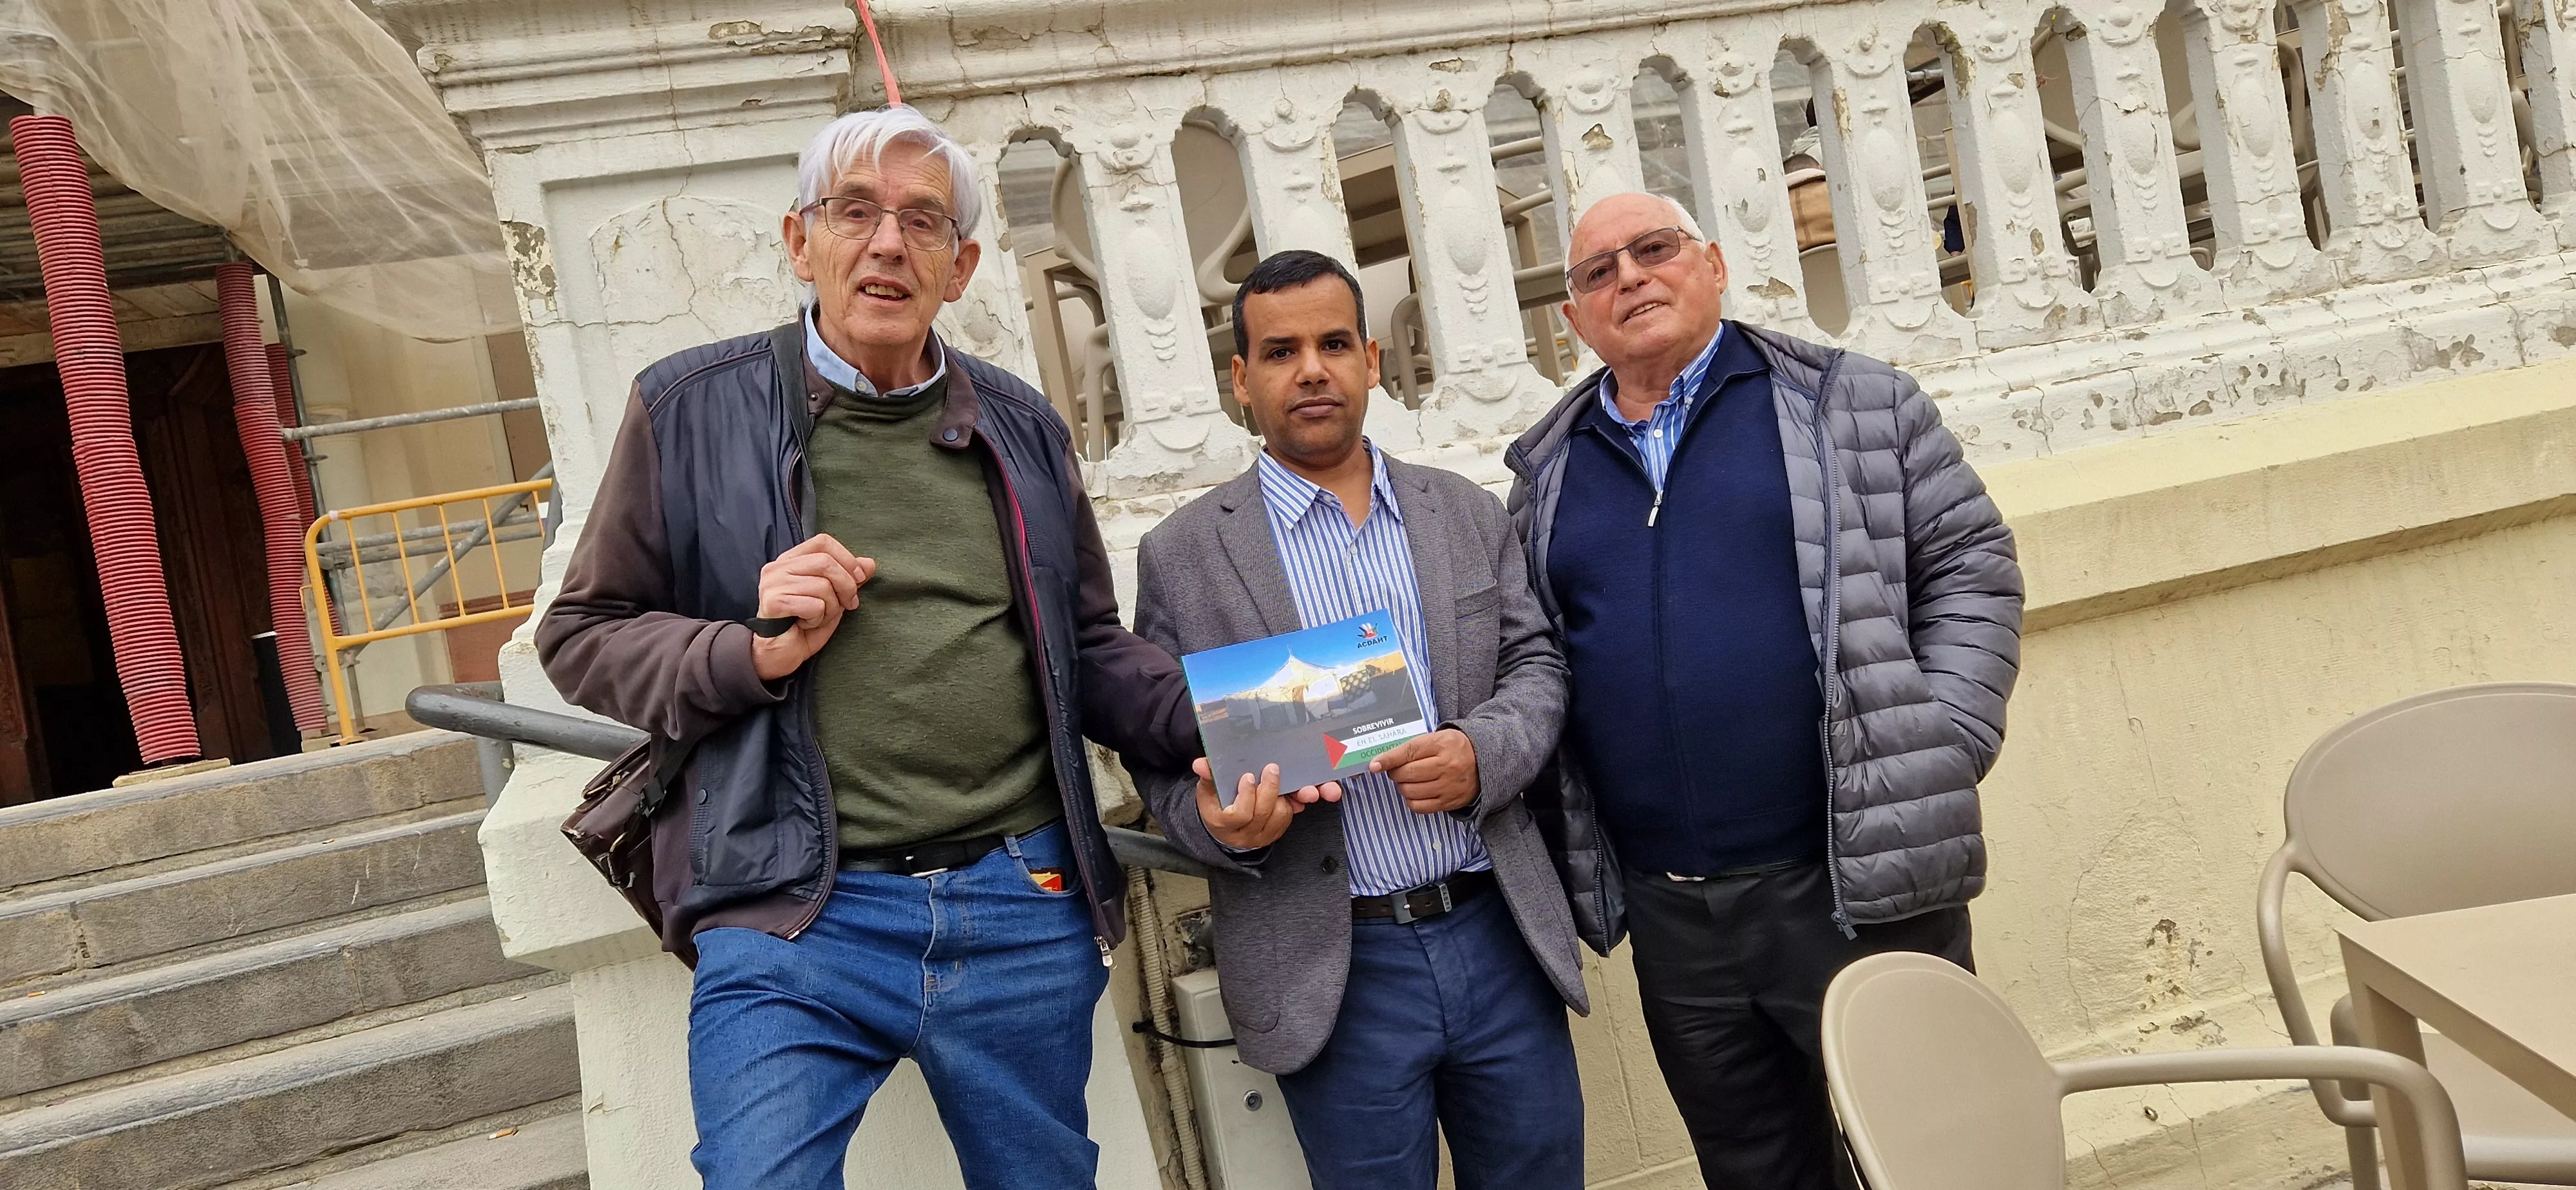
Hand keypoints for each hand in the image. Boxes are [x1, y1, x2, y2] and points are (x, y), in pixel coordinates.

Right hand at [749, 534, 875, 680]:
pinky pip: (814, 605)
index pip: (823, 542)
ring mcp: (773, 584)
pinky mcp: (774, 602)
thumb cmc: (803, 626)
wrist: (778, 655)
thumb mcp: (833, 599)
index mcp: (791, 560)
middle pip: (826, 562)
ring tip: (818, 618)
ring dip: (831, 608)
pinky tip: (805, 624)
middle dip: (846, 586)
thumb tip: (869, 564)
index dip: (847, 559)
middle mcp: (778, 567)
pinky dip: (818, 619)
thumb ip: (848, 579)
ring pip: (822, 586)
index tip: (860, 578)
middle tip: (847, 605)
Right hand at [1193, 759, 1342, 850]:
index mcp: (1223, 824)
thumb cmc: (1215, 806)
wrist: (1224, 828)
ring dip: (1281, 796)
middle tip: (1272, 769)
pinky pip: (1287, 818)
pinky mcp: (1274, 834)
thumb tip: (1200, 764)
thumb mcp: (1207, 791)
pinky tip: (1283, 791)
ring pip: (1279, 815)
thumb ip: (1207, 777)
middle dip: (1270, 788)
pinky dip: (1288, 803)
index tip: (1248, 776)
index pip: (1240, 814)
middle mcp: (1244, 835)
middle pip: (1262, 813)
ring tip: (1275, 779)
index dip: (1246, 795)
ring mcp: (1261, 837)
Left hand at [1369, 728, 1478, 814]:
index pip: (1409, 752)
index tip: (1373, 765)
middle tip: (1396, 770)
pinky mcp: (1449, 802)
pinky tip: (1415, 792)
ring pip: (1411, 791)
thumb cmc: (1455, 748)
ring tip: (1408, 780)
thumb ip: (1413, 747)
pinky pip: (1420, 806)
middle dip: (1395, 773)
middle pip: (1407, 774)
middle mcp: (1446, 766)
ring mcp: (1448, 786)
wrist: (1485, 762)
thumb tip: (1383, 760)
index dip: (1388, 759)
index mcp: (1442, 745)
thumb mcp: (1438, 738)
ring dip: (1402, 786)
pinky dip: (1411, 800)